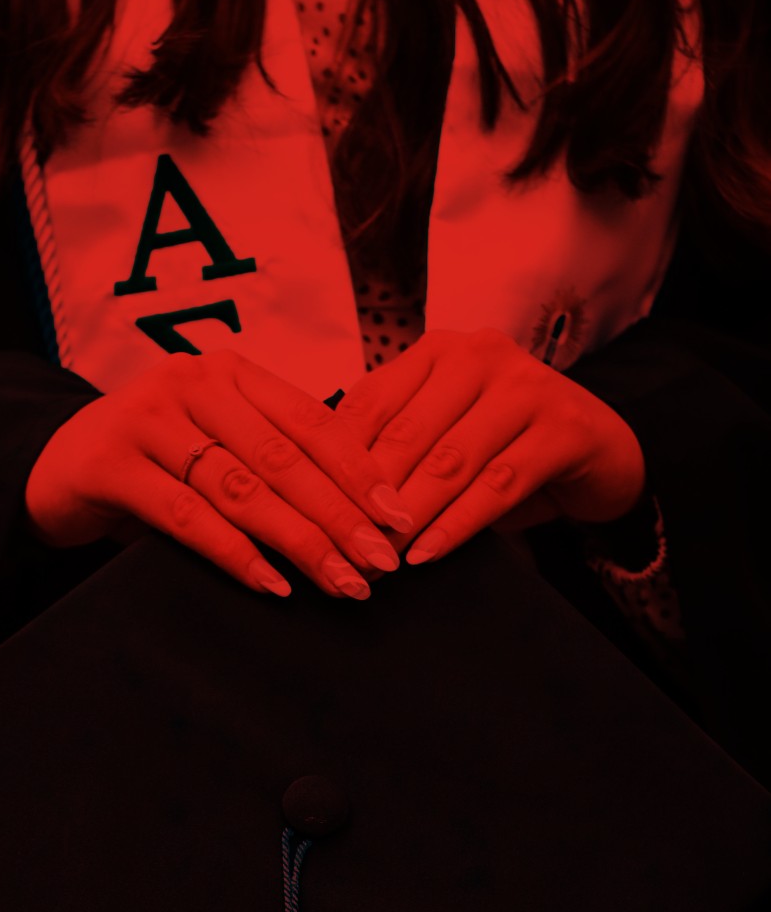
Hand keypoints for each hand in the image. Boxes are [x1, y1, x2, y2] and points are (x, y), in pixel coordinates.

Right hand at [25, 350, 414, 597]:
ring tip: (339, 582)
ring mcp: (148, 417)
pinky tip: (270, 584)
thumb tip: (361, 517)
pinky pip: (186, 514)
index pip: (312, 420)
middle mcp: (192, 382)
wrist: (51, 465)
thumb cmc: (150, 463)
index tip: (398, 519)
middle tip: (380, 564)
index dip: (360, 471)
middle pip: (284, 457)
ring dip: (298, 541)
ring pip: (241, 487)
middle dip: (340, 515)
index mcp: (230, 373)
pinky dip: (234, 552)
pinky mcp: (112, 461)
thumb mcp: (214, 447)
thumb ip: (269, 461)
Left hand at [335, 328, 646, 563]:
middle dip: (370, 499)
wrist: (600, 453)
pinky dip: (459, 524)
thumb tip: (318, 496)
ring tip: (380, 558)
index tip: (312, 516)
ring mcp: (526, 386)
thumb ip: (392, 448)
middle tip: (344, 548)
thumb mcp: (442, 438)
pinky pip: (498, 483)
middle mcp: (480, 356)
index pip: (370, 407)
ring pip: (451, 460)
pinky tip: (429, 554)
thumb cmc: (504, 448)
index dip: (336, 466)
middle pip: (407, 435)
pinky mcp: (563, 427)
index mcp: (437, 353)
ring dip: (411, 516)